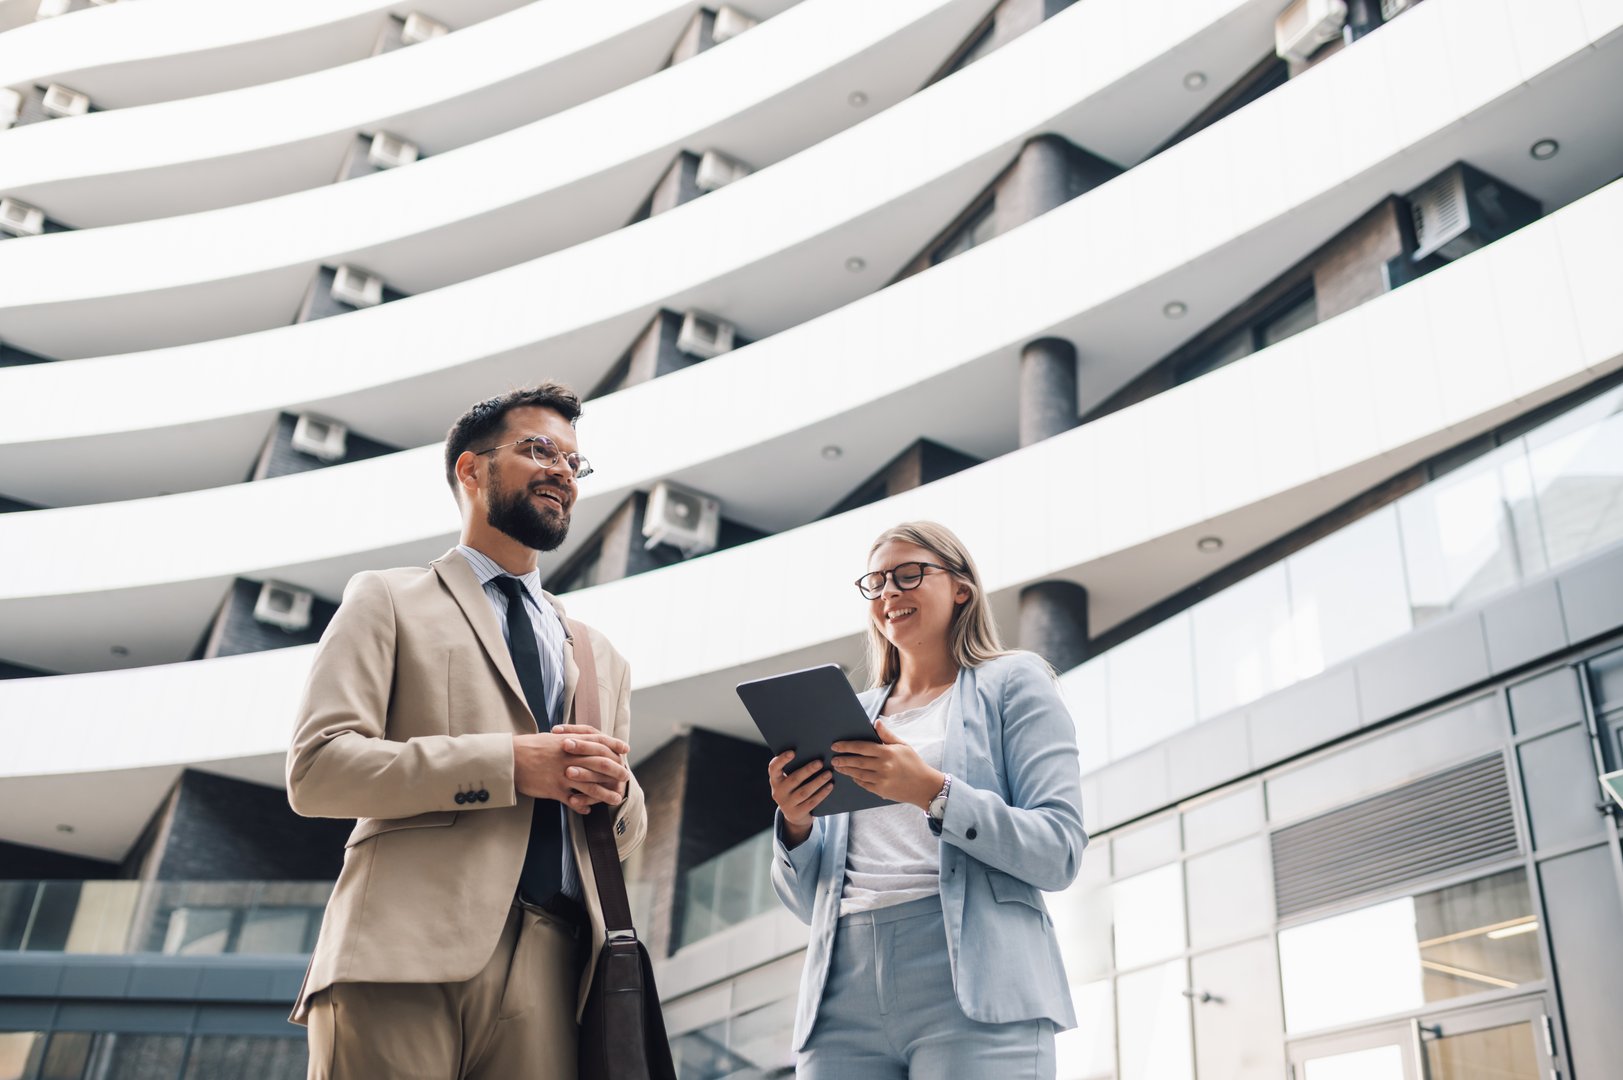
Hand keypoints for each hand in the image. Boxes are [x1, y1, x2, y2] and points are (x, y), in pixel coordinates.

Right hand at [513, 730, 629, 814]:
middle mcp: (571, 758)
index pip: (599, 741)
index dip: (614, 745)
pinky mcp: (555, 789)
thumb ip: (569, 739)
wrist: (510, 759)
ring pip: (591, 786)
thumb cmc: (529, 747)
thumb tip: (582, 739)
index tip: (625, 749)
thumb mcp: (551, 738)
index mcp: (571, 742)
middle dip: (616, 771)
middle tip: (626, 776)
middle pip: (601, 764)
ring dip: (605, 794)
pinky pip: (573, 801)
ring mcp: (564, 775)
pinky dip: (582, 807)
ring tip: (616, 799)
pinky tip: (588, 811)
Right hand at [768, 750, 833, 845]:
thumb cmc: (794, 790)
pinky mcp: (797, 813)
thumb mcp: (788, 781)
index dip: (782, 759)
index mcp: (775, 780)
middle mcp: (778, 792)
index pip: (774, 768)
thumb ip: (794, 769)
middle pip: (794, 779)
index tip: (792, 752)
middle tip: (820, 762)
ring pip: (804, 791)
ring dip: (818, 782)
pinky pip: (812, 802)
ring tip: (828, 774)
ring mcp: (787, 804)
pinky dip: (822, 793)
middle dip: (808, 770)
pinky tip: (829, 786)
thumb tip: (813, 753)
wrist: (794, 815)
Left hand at [832, 720, 944, 809]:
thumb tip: (876, 722)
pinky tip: (852, 776)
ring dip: (846, 770)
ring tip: (838, 767)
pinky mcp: (881, 791)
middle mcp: (883, 766)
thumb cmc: (914, 763)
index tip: (836, 746)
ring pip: (858, 774)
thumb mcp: (903, 746)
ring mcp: (881, 780)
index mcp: (887, 752)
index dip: (847, 746)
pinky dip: (856, 780)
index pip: (861, 747)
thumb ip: (887, 735)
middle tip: (833, 758)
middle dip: (843, 759)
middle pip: (856, 761)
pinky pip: (864, 784)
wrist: (924, 786)